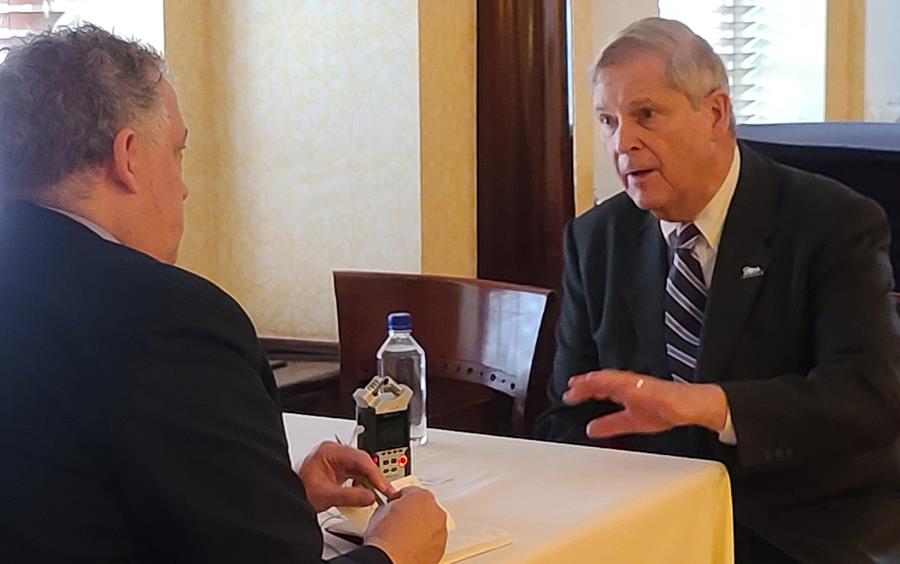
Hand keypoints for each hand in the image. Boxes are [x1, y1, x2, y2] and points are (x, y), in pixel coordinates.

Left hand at [298, 441, 394, 511]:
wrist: (287, 498)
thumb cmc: (298, 490)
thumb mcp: (326, 495)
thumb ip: (350, 496)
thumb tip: (370, 496)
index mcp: (330, 451)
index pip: (359, 458)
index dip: (374, 473)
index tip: (383, 486)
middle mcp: (334, 453)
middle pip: (363, 462)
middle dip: (375, 477)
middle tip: (386, 491)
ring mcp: (337, 461)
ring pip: (361, 468)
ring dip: (370, 481)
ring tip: (379, 493)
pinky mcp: (338, 471)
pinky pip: (356, 475)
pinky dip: (363, 484)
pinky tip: (367, 493)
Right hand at [364, 487, 447, 563]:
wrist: (390, 559)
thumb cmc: (386, 537)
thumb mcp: (380, 510)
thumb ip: (391, 505)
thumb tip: (389, 511)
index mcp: (423, 497)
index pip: (411, 492)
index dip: (399, 499)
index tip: (394, 505)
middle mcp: (436, 513)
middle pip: (425, 508)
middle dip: (413, 513)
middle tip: (398, 521)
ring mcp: (440, 532)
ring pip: (431, 526)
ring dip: (420, 528)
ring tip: (403, 537)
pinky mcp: (440, 549)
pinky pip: (432, 542)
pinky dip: (424, 543)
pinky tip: (410, 547)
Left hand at [563, 370, 727, 438]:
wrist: (690, 407)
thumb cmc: (664, 410)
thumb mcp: (630, 421)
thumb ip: (610, 424)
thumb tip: (590, 429)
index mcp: (622, 390)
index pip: (597, 388)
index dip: (582, 390)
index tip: (567, 395)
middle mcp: (627, 384)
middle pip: (601, 381)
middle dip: (584, 385)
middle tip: (569, 391)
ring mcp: (638, 384)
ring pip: (612, 379)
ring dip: (595, 381)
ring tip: (581, 385)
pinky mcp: (649, 388)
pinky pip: (632, 384)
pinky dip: (617, 384)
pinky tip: (606, 386)